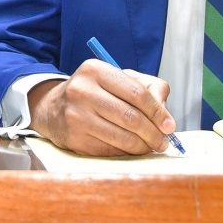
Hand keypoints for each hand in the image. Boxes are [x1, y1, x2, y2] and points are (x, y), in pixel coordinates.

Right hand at [27, 59, 174, 155]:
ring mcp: (75, 116)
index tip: (169, 126)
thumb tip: (165, 114)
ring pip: (122, 137)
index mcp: (95, 70)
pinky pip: (110, 151)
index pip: (137, 93)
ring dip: (142, 146)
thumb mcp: (118, 79)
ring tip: (150, 146)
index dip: (158, 112)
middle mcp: (82, 91)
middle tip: (163, 142)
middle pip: (131, 117)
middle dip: (153, 133)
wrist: (53, 108)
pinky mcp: (73, 138)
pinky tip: (131, 149)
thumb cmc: (94, 92)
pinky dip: (126, 153)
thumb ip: (148, 88)